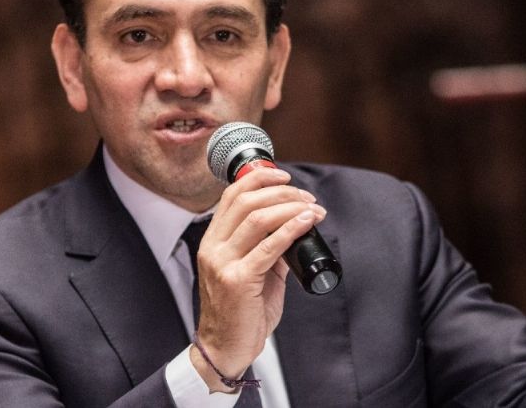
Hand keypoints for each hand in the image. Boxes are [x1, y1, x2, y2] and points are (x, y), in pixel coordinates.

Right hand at [190, 167, 324, 389]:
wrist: (225, 349)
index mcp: (212, 242)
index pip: (231, 196)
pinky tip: (307, 222)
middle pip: (246, 201)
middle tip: (307, 197)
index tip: (285, 177)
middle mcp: (213, 248)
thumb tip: (295, 229)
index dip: (258, 179)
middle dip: (282, 192)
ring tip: (312, 209)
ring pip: (258, 218)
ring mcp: (223, 264)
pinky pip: (269, 247)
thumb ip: (268, 250)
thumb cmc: (240, 313)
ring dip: (291, 207)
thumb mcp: (251, 273)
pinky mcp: (238, 281)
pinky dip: (292, 229)